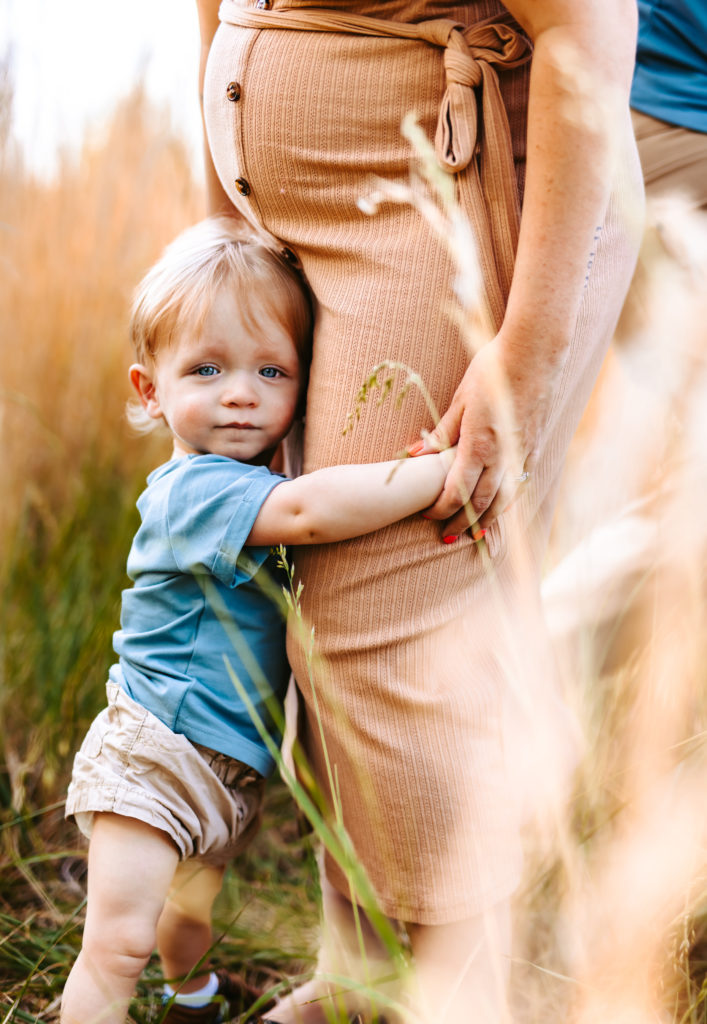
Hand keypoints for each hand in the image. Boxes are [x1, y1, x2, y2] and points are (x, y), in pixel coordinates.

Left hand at [412, 337, 558, 535]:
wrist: (534, 352)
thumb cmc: (492, 371)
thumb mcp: (459, 399)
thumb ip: (440, 433)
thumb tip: (413, 456)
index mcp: (479, 444)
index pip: (458, 491)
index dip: (442, 509)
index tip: (429, 516)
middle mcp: (503, 455)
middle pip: (482, 503)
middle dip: (463, 523)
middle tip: (448, 537)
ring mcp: (522, 453)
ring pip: (506, 499)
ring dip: (489, 520)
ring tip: (474, 534)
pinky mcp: (534, 447)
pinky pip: (520, 483)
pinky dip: (507, 501)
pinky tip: (499, 507)